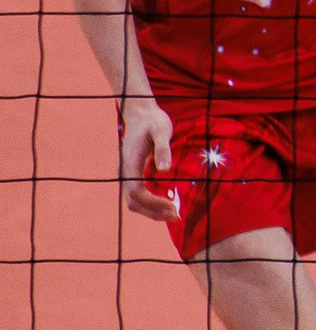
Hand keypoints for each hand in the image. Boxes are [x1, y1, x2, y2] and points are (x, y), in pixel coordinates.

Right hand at [120, 97, 178, 221]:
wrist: (141, 114)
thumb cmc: (153, 120)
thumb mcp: (161, 129)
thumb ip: (162, 148)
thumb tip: (165, 169)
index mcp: (130, 163)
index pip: (137, 192)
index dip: (153, 202)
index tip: (172, 205)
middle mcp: (125, 172)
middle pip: (133, 201)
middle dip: (153, 212)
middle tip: (176, 215)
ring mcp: (128, 174)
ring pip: (134, 201)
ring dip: (152, 210)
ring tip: (173, 213)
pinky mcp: (134, 173)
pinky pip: (139, 194)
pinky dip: (151, 203)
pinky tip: (167, 201)